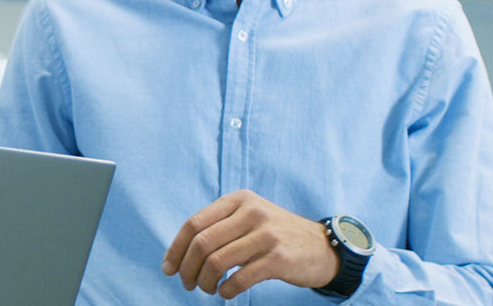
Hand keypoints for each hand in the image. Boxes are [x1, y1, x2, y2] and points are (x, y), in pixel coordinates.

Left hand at [161, 190, 338, 298]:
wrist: (323, 247)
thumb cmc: (275, 235)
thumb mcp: (249, 218)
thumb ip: (218, 227)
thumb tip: (178, 255)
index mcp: (238, 199)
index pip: (194, 224)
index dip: (176, 249)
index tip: (168, 269)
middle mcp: (251, 212)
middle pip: (202, 243)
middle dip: (187, 268)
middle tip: (187, 284)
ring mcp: (266, 234)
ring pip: (217, 262)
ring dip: (204, 282)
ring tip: (207, 289)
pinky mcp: (279, 258)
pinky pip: (239, 279)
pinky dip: (226, 291)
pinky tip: (225, 293)